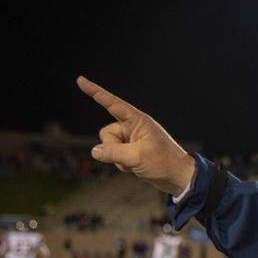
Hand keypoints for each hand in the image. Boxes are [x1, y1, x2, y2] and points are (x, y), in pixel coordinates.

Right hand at [77, 76, 195, 194]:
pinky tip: (136, 168)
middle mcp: (133, 127)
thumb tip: (94, 151)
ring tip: (137, 163)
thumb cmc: (163, 163)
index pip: (112, 103)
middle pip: (106, 132)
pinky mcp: (130, 151)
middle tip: (133, 156)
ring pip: (107, 146)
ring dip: (117, 159)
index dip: (95, 92)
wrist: (177, 177)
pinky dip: (121, 165)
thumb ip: (113, 152)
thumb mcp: (137, 157)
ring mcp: (131, 140)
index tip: (80, 80)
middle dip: (112, 147)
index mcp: (138, 121)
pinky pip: (114, 156)